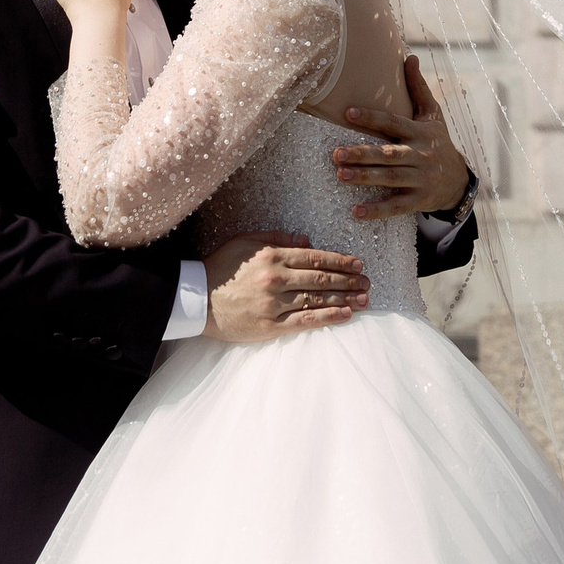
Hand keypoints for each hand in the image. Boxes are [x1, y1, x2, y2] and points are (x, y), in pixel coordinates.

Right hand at [205, 232, 369, 342]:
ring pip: (318, 299)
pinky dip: (328, 318)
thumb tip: (307, 239)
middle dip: (349, 280)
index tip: (358, 264)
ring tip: (364, 299)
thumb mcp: (245, 242)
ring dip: (345, 299)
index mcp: (272, 256)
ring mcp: (274, 303)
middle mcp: (276, 278)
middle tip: (367, 282)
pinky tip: (345, 315)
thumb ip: (276, 238)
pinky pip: (305, 322)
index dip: (340, 260)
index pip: (315, 257)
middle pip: (322, 278)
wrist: (195, 299)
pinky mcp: (269, 325)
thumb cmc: (220, 268)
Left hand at [333, 54, 472, 219]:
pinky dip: (377, 210)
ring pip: (390, 179)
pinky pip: (396, 206)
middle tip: (336, 153)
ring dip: (365, 178)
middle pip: (389, 154)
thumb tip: (410, 56)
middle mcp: (420, 155)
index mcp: (420, 132)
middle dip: (362, 154)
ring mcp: (420, 179)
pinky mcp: (419, 200)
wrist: (459, 181)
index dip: (372, 117)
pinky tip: (355, 212)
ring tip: (340, 175)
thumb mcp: (432, 115)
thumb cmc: (438, 142)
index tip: (347, 112)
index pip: (393, 123)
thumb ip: (418, 88)